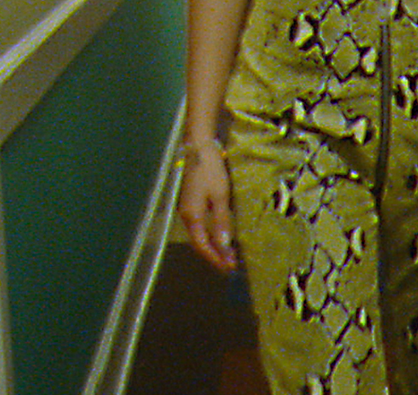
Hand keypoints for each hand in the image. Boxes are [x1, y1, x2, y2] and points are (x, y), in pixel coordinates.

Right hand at [176, 143, 238, 273]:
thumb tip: (224, 245)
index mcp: (192, 217)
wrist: (198, 148)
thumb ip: (222, 221)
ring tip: (228, 255)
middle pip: (199, 243)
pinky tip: (219, 236)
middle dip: (215, 256)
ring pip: (199, 235)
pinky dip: (210, 235)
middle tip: (230, 266)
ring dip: (213, 246)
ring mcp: (186, 210)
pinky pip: (199, 226)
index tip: (229, 268)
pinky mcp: (191, 204)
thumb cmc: (210, 171)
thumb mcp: (220, 196)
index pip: (203, 246)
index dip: (215, 258)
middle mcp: (186, 216)